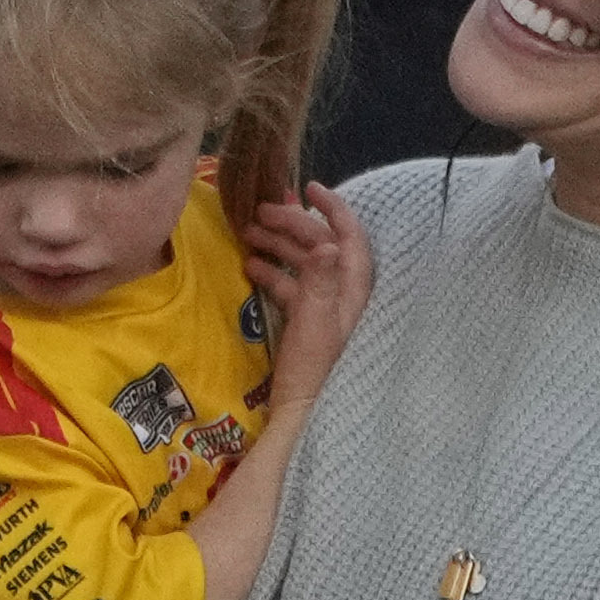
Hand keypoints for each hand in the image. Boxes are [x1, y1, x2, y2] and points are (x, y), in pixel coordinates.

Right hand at [246, 182, 374, 415]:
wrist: (303, 412)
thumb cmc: (313, 368)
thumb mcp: (314, 321)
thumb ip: (320, 281)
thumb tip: (327, 242)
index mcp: (353, 290)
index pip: (350, 237)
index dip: (333, 208)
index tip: (307, 186)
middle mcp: (343, 294)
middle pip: (321, 246)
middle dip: (292, 224)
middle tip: (259, 213)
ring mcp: (326, 308)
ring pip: (304, 264)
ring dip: (278, 245)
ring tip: (247, 234)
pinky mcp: (308, 323)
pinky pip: (292, 286)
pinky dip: (273, 272)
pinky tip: (249, 267)